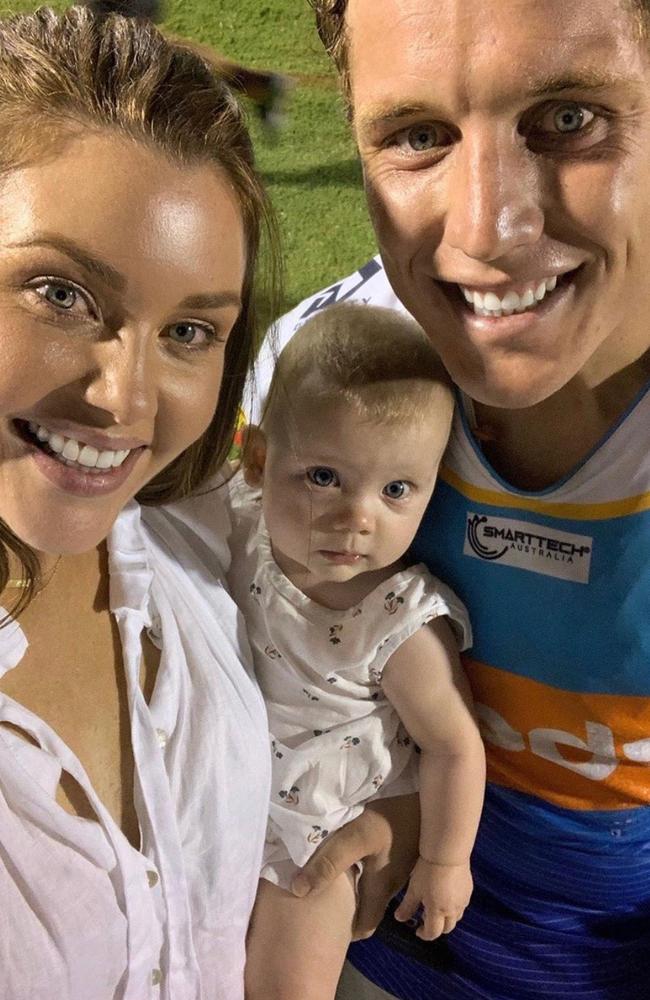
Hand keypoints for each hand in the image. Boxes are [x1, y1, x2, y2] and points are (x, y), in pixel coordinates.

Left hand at [291, 794, 419, 939]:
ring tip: (335, 877)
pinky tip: (355, 854)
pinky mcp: (404, 852)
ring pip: (376, 890)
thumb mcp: (356, 838)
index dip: (348, 932)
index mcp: (379, 889)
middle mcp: (392, 885)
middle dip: (350, 911)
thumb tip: (298, 890)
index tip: (328, 927)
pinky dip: (365, 872)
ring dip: (357, 890)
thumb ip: (329, 862)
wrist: (431, 805)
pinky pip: (381, 872)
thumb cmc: (393, 823)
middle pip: (370, 908)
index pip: (365, 926)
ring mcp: (401, 869)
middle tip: (325, 900)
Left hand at [395, 857, 472, 940]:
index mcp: (438, 912)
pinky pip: (462, 905)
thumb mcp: (414, 889)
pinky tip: (446, 895)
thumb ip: (407, 906)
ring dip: (446, 918)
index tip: (417, 931)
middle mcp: (453, 910)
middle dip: (437, 928)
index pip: (433, 933)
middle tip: (425, 918)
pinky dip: (454, 906)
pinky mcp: (469, 890)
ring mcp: (463, 900)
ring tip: (436, 906)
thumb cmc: (427, 871)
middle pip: (447, 928)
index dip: (424, 934)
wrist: (447, 852)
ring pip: (456, 917)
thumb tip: (399, 919)